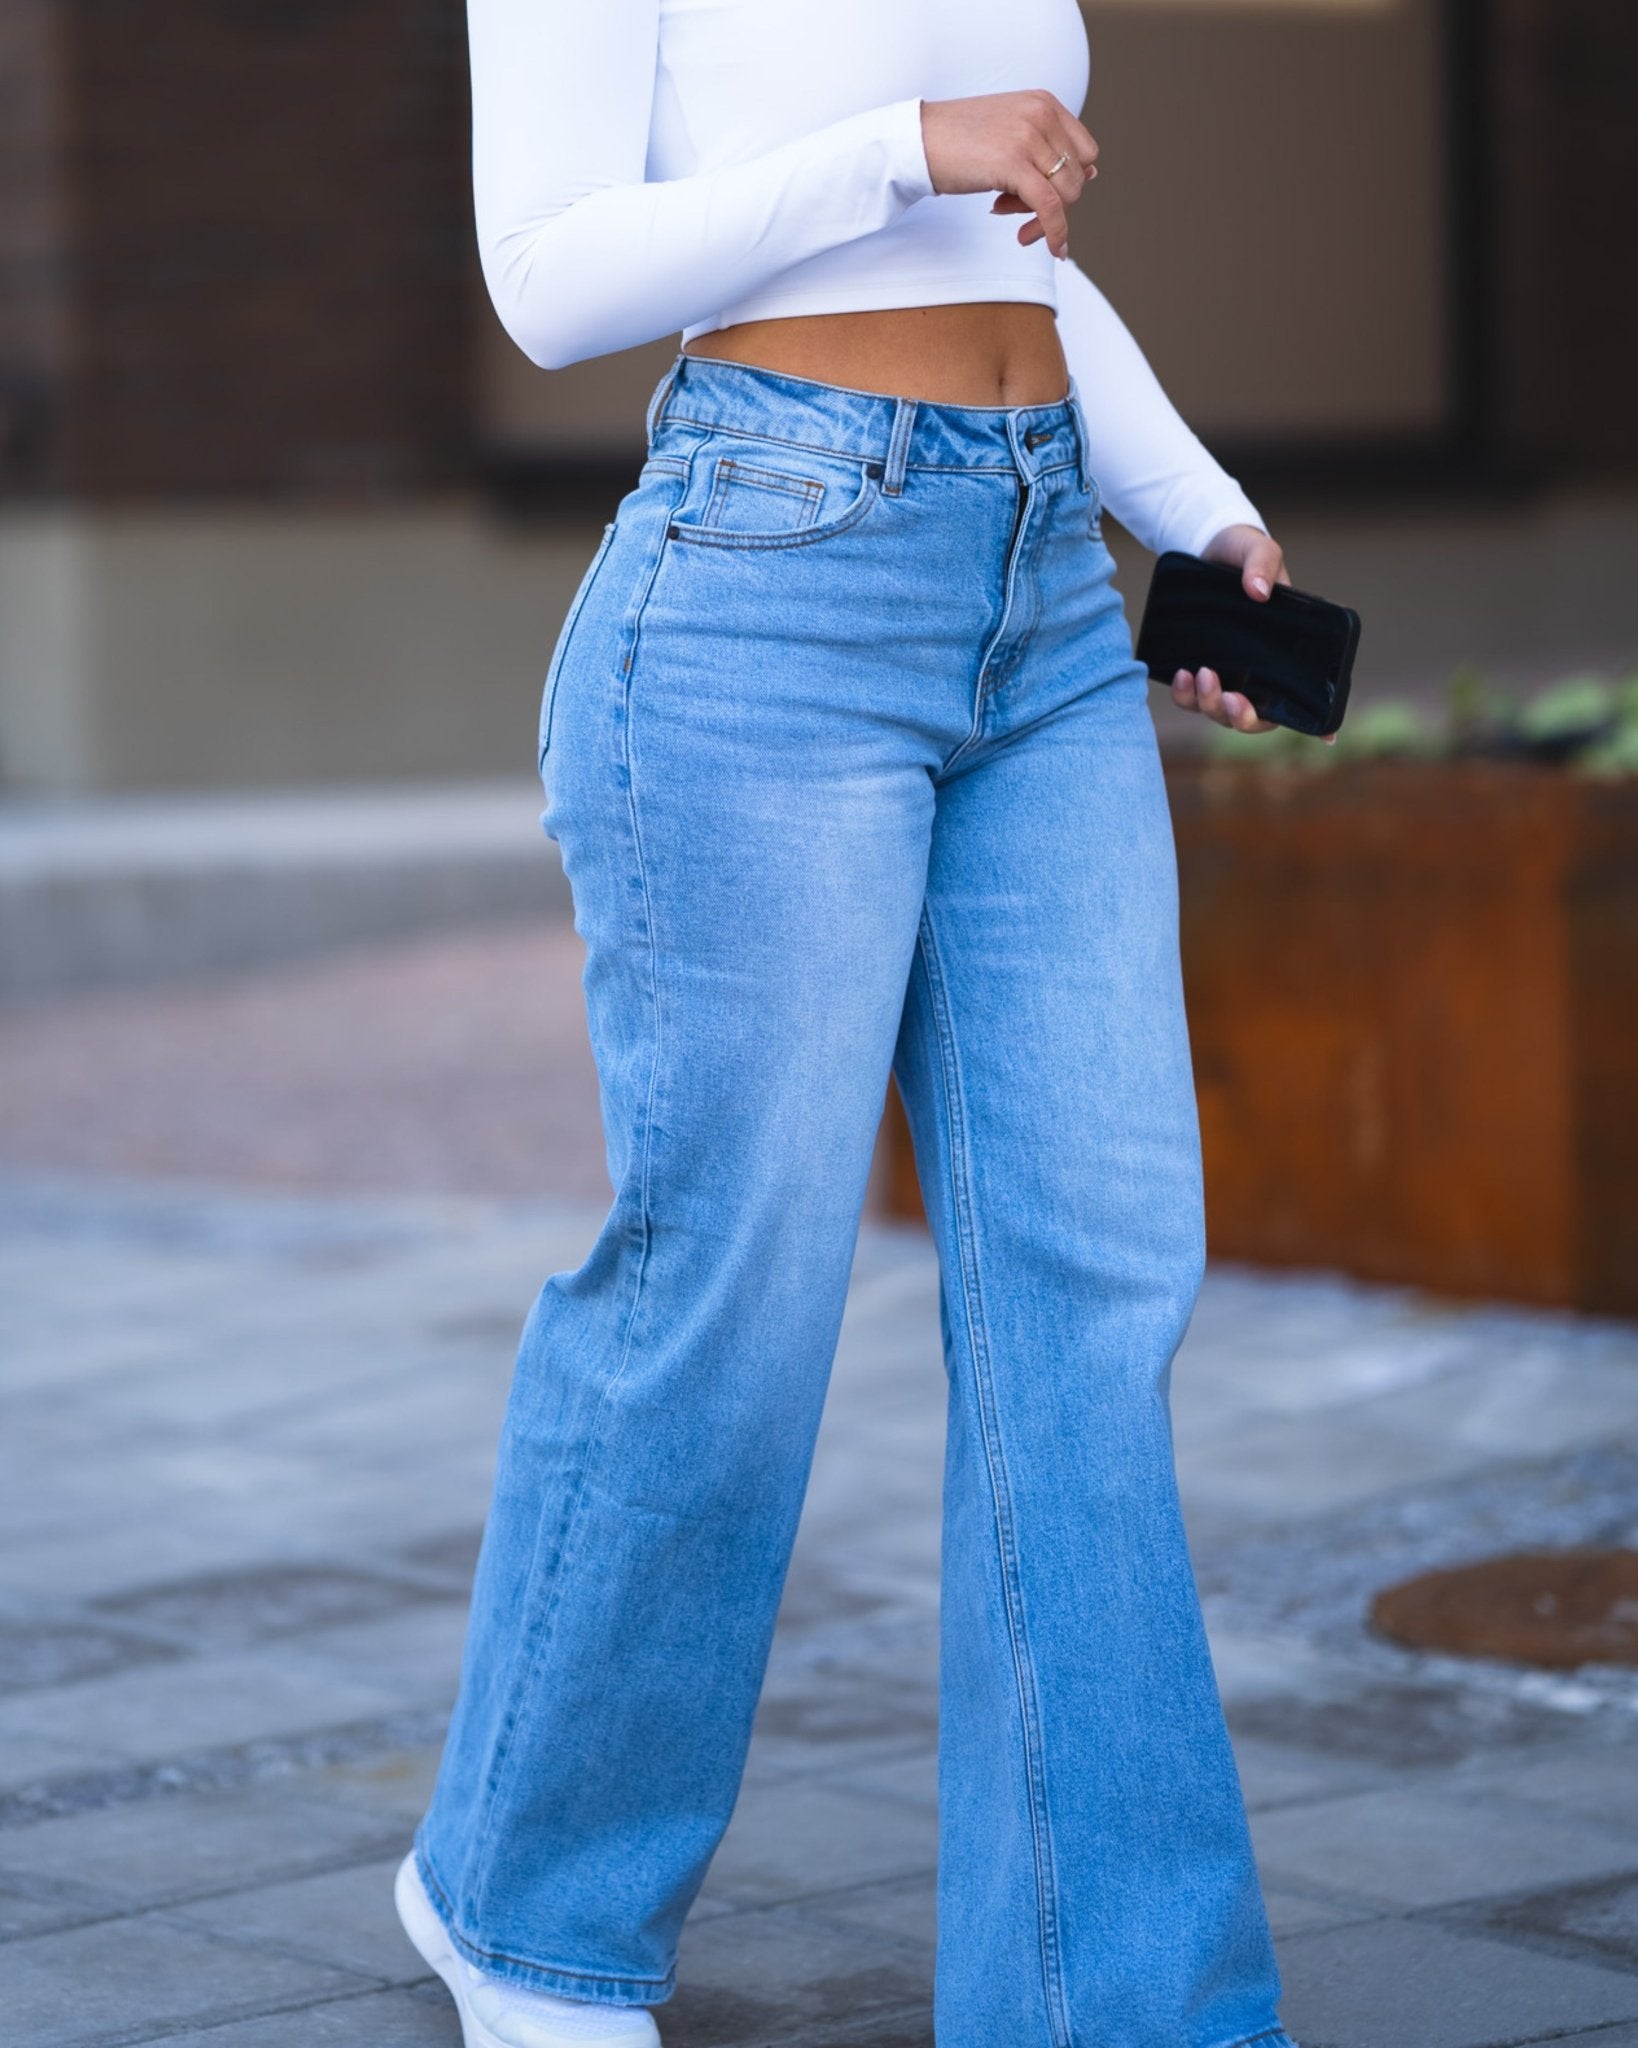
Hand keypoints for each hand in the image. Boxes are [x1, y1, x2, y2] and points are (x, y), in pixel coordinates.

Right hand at [920, 91, 1098, 259]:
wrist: (916, 141)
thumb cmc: (956, 142)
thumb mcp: (1009, 133)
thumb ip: (1046, 147)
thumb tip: (1091, 175)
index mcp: (1044, 102)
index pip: (1084, 151)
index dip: (1070, 181)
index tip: (1042, 196)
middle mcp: (1041, 113)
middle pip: (1077, 176)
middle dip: (1056, 204)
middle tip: (1018, 213)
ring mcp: (1028, 136)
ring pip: (1067, 194)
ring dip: (1046, 219)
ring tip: (1010, 218)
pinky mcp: (1013, 163)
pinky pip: (1050, 207)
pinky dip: (1055, 233)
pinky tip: (1053, 249)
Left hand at [1168, 524, 1331, 741]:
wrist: (1204, 548)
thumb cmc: (1243, 552)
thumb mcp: (1259, 550)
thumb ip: (1263, 565)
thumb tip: (1259, 592)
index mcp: (1285, 652)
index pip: (1303, 696)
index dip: (1316, 724)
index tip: (1325, 738)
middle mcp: (1258, 671)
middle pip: (1255, 716)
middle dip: (1242, 717)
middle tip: (1230, 698)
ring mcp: (1227, 675)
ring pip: (1219, 713)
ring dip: (1209, 705)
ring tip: (1198, 675)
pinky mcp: (1198, 671)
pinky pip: (1191, 698)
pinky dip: (1185, 695)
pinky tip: (1181, 675)